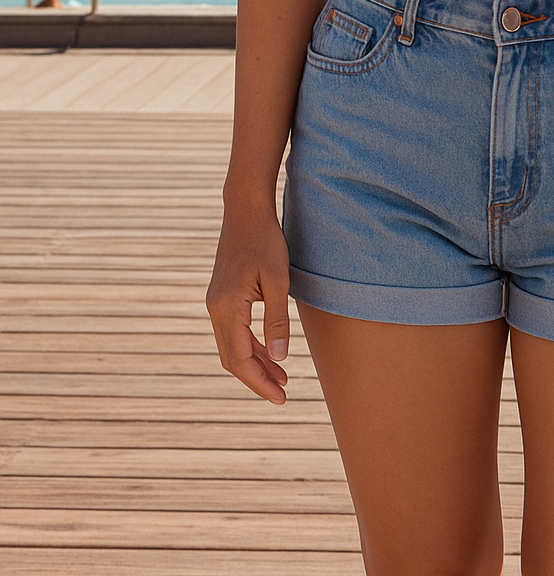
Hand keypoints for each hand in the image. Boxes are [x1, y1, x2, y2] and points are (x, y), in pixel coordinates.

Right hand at [206, 206, 291, 404]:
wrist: (246, 211)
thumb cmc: (265, 241)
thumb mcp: (278, 281)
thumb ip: (277, 321)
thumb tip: (280, 359)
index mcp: (227, 309)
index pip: (240, 359)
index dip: (260, 382)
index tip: (281, 398)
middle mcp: (215, 310)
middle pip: (232, 359)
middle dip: (257, 378)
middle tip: (283, 393)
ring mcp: (216, 303)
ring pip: (232, 347)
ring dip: (255, 363)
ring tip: (282, 377)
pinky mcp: (222, 297)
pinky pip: (234, 331)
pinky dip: (251, 345)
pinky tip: (270, 352)